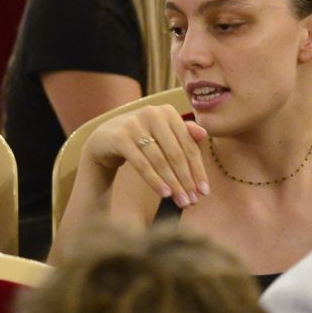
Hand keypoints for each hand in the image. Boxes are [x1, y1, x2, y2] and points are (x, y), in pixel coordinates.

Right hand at [84, 102, 208, 205]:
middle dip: (186, 180)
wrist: (106, 138)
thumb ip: (185, 134)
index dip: (198, 169)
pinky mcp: (120, 137)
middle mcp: (152, 113)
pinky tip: (165, 194)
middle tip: (193, 201)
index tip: (205, 191)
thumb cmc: (142, 138)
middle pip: (176, 153)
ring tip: (181, 201)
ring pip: (159, 160)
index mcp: (168, 112)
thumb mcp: (164, 134)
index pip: (188, 145)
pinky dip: (154, 180)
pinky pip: (141, 163)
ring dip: (172, 183)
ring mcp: (134, 124)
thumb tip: (204, 134)